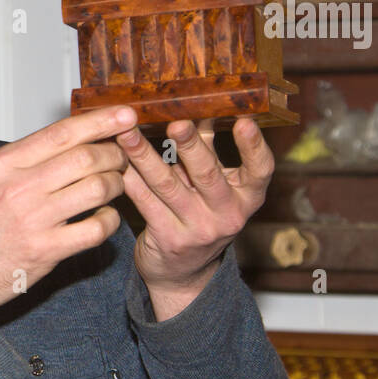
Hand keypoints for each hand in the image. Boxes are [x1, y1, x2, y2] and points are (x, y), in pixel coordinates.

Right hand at [0, 105, 135, 313]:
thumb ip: (23, 157)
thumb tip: (68, 136)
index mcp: (2, 164)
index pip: (61, 133)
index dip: (99, 121)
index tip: (125, 115)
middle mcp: (18, 188)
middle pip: (86, 158)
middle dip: (113, 154)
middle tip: (119, 158)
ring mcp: (34, 220)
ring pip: (97, 189)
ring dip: (116, 184)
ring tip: (114, 185)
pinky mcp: (47, 250)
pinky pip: (96, 229)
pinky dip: (110, 220)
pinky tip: (104, 218)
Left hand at [117, 116, 273, 316]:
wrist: (183, 272)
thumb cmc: (199, 215)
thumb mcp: (213, 187)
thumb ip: (207, 150)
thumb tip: (196, 106)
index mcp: (247, 196)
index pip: (261, 170)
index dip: (253, 146)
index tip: (243, 120)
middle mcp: (228, 214)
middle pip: (208, 174)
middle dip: (190, 146)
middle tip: (175, 122)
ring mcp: (199, 229)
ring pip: (169, 186)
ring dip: (145, 156)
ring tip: (127, 134)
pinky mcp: (169, 239)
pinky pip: (145, 203)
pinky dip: (130, 180)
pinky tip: (116, 162)